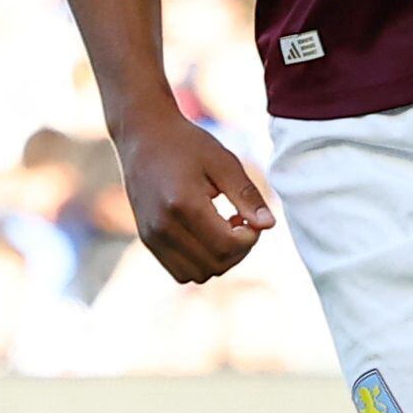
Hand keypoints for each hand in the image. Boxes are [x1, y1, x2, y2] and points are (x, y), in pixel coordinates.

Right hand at [119, 115, 274, 284]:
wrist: (144, 137)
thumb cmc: (188, 145)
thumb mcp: (224, 162)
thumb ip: (247, 196)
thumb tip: (269, 226)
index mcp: (183, 205)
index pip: (227, 246)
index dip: (250, 238)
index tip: (252, 216)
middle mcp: (163, 227)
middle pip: (214, 265)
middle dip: (238, 250)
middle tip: (241, 220)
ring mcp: (151, 237)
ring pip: (196, 274)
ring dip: (220, 259)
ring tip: (224, 227)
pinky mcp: (147, 240)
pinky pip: (179, 270)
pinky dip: (200, 261)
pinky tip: (207, 233)